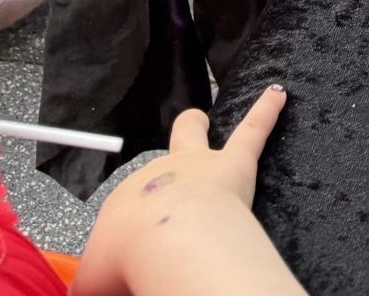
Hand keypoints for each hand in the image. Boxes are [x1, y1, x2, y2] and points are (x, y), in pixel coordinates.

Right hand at [73, 87, 288, 295]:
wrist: (164, 243)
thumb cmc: (126, 265)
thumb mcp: (94, 285)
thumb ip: (95, 284)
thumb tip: (90, 293)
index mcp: (123, 204)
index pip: (126, 220)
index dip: (129, 245)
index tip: (132, 265)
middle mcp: (156, 177)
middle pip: (153, 166)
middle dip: (152, 173)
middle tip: (162, 176)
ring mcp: (196, 165)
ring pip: (192, 134)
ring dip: (195, 125)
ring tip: (201, 116)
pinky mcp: (234, 164)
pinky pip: (252, 131)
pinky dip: (266, 111)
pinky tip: (278, 93)